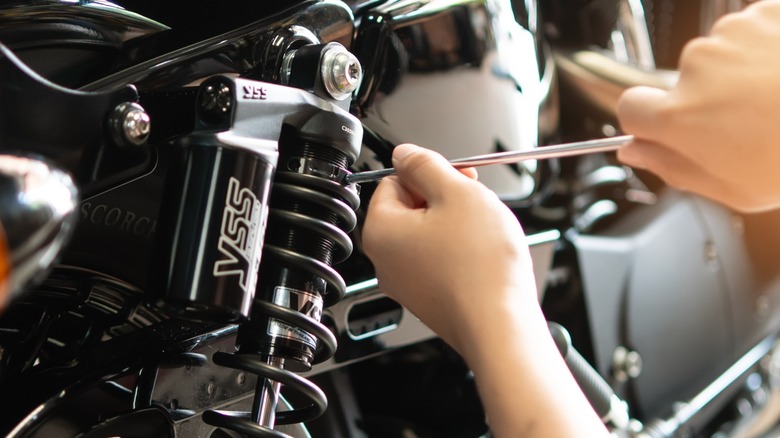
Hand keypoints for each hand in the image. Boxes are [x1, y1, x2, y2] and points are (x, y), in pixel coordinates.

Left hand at [362, 145, 608, 436]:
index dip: (427, 172)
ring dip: (454, 223)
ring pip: (427, 235)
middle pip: (408, 208)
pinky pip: (439, 261)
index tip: (452, 174)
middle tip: (472, 198)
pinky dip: (460, 252)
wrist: (501, 324)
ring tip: (481, 230)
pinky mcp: (429, 299)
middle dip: (442, 197)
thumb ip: (425, 165)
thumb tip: (404, 153)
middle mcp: (385, 261)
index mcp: (380, 230)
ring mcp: (407, 284)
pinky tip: (481, 255)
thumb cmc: (480, 266)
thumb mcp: (456, 192)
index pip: (391, 181)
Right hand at [617, 0, 779, 211]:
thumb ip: (672, 168)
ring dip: (740, 73)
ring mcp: (733, 36)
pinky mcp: (766, 13)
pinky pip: (753, 31)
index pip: (630, 107)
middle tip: (750, 124)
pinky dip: (769, 49)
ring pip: (720, 55)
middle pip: (682, 82)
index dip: (647, 119)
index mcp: (681, 117)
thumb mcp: (734, 190)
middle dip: (707, 100)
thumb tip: (636, 152)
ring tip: (779, 98)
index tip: (664, 128)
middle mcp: (698, 68)